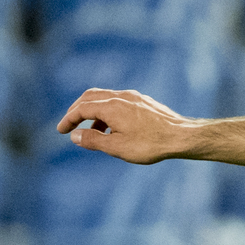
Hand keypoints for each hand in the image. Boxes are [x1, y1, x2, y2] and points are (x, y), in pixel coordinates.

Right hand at [56, 88, 196, 164]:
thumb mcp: (117, 147)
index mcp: (111, 107)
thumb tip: (75, 135)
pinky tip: (113, 129)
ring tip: (93, 133)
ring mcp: (134, 97)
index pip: (82, 109)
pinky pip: (119, 102)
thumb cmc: (151, 144)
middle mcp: (121, 97)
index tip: (61, 131)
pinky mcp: (144, 102)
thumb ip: (93, 141)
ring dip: (94, 113)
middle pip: (90, 98)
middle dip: (77, 110)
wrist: (183, 137)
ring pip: (105, 99)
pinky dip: (109, 113)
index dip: (68, 119)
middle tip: (70, 125)